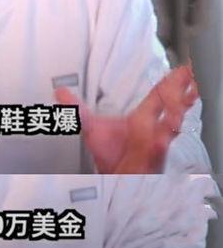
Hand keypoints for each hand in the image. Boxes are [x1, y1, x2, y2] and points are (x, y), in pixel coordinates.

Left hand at [55, 65, 198, 172]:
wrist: (112, 179)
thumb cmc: (108, 154)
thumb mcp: (90, 127)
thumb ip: (77, 109)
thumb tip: (60, 91)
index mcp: (142, 118)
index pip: (160, 95)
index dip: (172, 82)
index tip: (183, 69)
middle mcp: (153, 128)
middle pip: (172, 104)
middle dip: (181, 90)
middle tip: (187, 74)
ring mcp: (156, 142)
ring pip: (172, 123)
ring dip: (176, 111)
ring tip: (178, 99)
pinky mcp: (153, 156)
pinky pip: (162, 145)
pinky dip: (163, 137)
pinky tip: (164, 131)